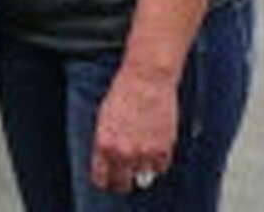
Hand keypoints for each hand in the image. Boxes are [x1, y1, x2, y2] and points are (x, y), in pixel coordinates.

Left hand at [90, 66, 176, 193]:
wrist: (147, 78)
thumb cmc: (124, 92)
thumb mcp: (104, 117)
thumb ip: (106, 142)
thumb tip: (108, 161)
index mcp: (104, 144)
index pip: (101, 179)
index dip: (105, 179)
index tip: (109, 178)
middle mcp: (122, 153)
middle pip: (122, 184)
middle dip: (123, 180)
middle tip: (126, 172)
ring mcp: (143, 154)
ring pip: (142, 177)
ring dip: (142, 165)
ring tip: (142, 145)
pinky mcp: (163, 150)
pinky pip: (160, 168)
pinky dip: (158, 159)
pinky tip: (155, 143)